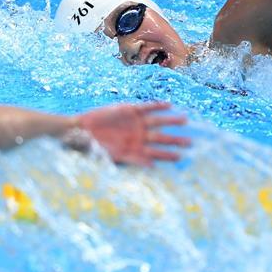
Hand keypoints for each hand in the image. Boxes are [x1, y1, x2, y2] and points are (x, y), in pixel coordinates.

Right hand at [68, 102, 190, 166]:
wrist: (81, 131)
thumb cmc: (94, 148)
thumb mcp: (113, 157)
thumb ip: (134, 160)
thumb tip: (152, 166)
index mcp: (135, 149)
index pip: (156, 153)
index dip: (167, 155)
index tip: (181, 157)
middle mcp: (138, 136)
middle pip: (161, 138)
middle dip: (175, 140)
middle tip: (190, 142)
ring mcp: (135, 123)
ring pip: (158, 122)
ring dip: (171, 121)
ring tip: (184, 120)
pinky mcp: (129, 110)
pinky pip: (146, 108)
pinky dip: (156, 106)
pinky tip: (168, 105)